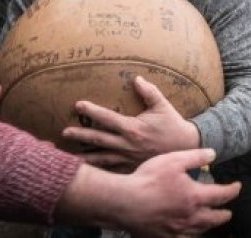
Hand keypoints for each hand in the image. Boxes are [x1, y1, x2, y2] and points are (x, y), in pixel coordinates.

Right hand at [56, 149, 239, 236]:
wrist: (124, 202)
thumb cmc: (148, 179)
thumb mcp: (174, 160)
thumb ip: (196, 157)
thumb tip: (213, 153)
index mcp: (195, 196)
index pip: (221, 195)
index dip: (233, 190)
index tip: (238, 186)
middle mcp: (190, 217)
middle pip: (214, 219)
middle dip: (224, 214)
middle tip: (228, 211)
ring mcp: (177, 229)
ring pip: (200, 231)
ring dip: (209, 225)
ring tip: (210, 221)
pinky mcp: (164, 236)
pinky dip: (191, 235)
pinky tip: (188, 232)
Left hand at [62, 76, 200, 169]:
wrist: (186, 149)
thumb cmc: (173, 125)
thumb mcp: (163, 105)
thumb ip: (149, 91)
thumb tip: (136, 78)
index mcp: (132, 128)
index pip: (107, 118)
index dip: (91, 111)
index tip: (78, 105)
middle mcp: (127, 144)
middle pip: (98, 139)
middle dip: (80, 135)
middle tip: (64, 132)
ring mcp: (128, 159)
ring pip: (101, 158)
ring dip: (85, 156)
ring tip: (68, 157)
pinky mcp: (132, 168)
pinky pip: (112, 170)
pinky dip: (99, 170)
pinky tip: (87, 172)